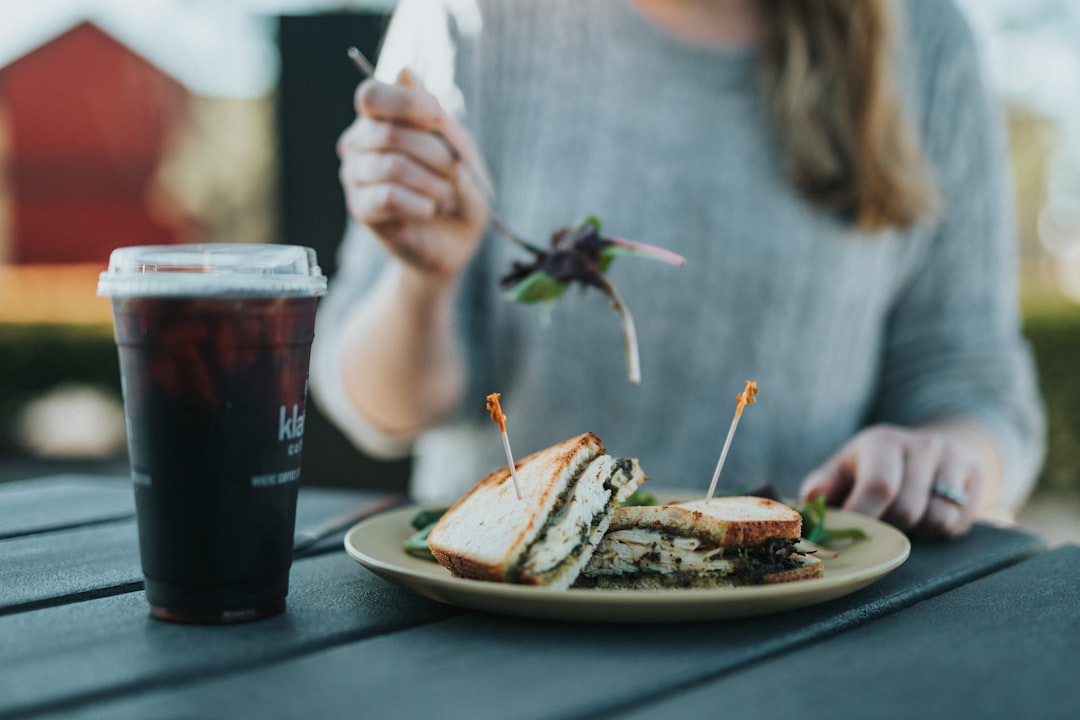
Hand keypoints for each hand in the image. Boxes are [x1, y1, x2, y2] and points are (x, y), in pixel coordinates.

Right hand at [337, 69, 489, 279]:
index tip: (440, 120)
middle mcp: (359, 142)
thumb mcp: (459, 147)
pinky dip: (422, 204)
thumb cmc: (460, 189)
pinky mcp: (360, 209)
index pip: (371, 95)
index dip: (407, 104)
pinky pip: (388, 197)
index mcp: (381, 119)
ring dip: (433, 184)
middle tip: (456, 174)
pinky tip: (430, 210)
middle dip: (436, 154)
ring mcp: (355, 176)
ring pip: (392, 166)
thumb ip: (434, 115)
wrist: (457, 241)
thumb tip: (404, 71)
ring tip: (446, 198)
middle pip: (389, 133)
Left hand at [799, 423, 998, 537]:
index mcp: (882, 441)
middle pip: (908, 510)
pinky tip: (927, 513)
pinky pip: (958, 524)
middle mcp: (922, 444)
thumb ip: (824, 485)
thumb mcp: (845, 469)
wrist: (928, 450)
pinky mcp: (976, 475)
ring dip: (917, 530)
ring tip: (905, 516)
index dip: (864, 517)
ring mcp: (953, 458)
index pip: (878, 486)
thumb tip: (811, 498)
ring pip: (937, 520)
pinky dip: (940, 530)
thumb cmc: (874, 466)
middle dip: (890, 526)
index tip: (851, 532)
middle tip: (880, 522)